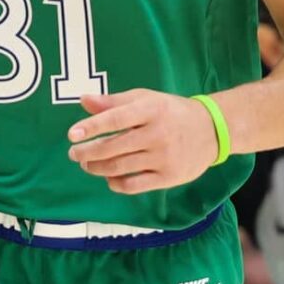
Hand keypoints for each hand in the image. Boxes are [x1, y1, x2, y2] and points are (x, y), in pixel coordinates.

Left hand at [68, 89, 217, 193]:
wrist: (211, 130)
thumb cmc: (170, 111)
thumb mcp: (145, 99)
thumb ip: (114, 101)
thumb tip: (83, 100)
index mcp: (151, 109)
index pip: (115, 119)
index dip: (91, 127)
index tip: (72, 134)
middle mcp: (158, 133)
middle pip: (114, 147)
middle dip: (88, 152)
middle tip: (74, 154)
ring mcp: (164, 157)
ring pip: (121, 167)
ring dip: (98, 167)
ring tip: (87, 164)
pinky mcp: (169, 177)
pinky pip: (135, 185)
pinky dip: (116, 183)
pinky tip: (109, 177)